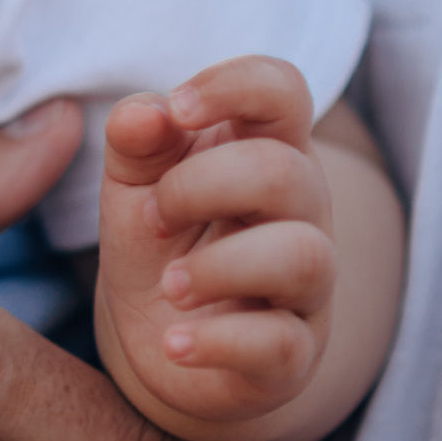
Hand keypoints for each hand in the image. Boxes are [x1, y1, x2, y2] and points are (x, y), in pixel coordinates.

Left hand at [97, 57, 336, 439]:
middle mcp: (301, 212)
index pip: (284, 89)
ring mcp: (307, 287)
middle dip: (200, 186)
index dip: (235, 86)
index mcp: (265, 148)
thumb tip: (144, 114)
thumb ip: (136, 139)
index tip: (177, 110)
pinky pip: (280, 345)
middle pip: (285, 172)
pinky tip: (174, 343)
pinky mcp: (294, 355)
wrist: (160, 336)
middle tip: (154, 215)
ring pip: (303, 256)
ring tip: (170, 285)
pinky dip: (217, 342)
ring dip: (218, 267)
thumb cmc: (161, 238)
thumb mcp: (134, 181)